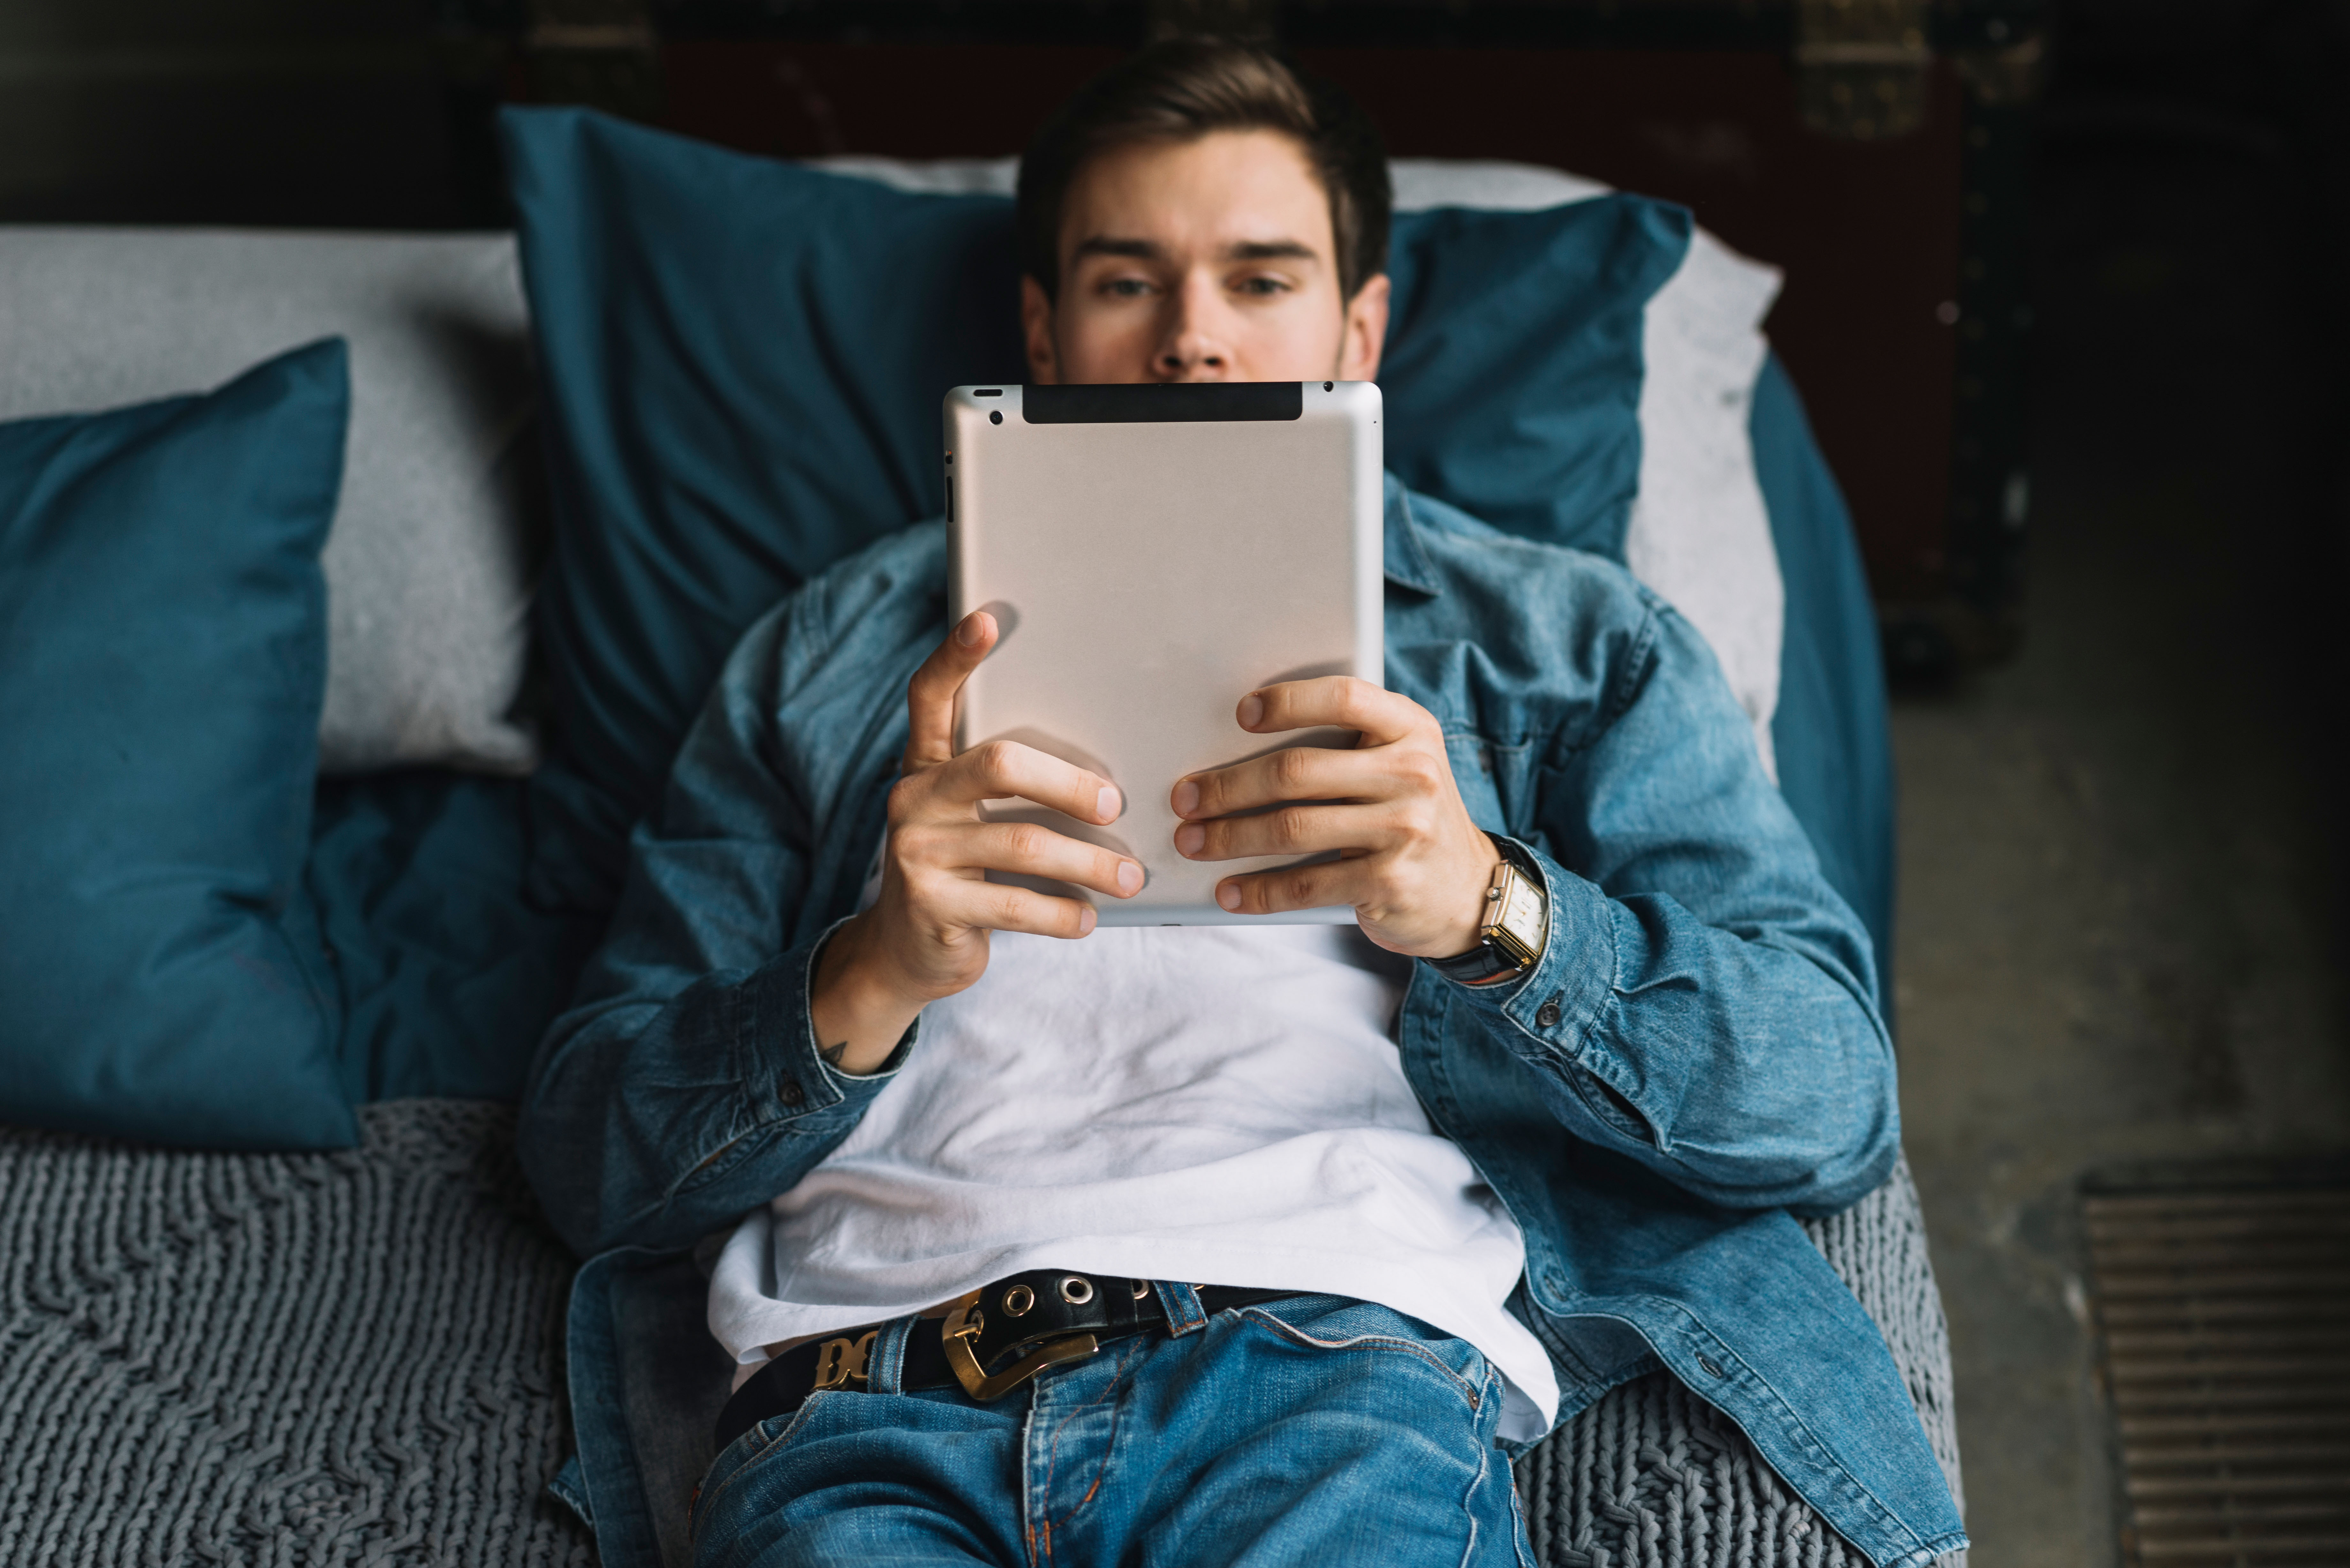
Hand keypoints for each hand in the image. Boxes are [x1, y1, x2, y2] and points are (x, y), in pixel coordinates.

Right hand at [810, 611, 1142, 1073]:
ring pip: (1024, 845)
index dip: (955, 657)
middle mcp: (913, 800)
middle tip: (1115, 804)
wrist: (903, 952)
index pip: (929, 697)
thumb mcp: (969, 819)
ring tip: (1129, 878)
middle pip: (999, 765)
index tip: (989, 618)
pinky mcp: (933, 908)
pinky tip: (1087, 918)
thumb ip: (1008, 788)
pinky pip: (1019, 905)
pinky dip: (1065, 913)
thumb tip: (1107, 770)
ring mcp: (917, 854)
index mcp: (925, 767)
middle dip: (1070, 784)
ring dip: (1090, 864)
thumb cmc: (962, 871)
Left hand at [1170, 677, 1500, 957]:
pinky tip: (1229, 892)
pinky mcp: (1389, 882)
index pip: (1344, 697)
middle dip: (1228, 786)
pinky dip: (1259, 891)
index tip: (1240, 714)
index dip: (1288, 702)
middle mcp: (1412, 773)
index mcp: (1411, 729)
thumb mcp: (1399, 764)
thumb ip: (1349, 743)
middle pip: (1298, 771)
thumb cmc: (1409, 815)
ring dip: (1230, 837)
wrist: (1468, 891)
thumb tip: (1244, 739)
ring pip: (1293, 828)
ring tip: (1192, 841)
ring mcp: (1404, 829)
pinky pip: (1306, 884)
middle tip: (1185, 798)